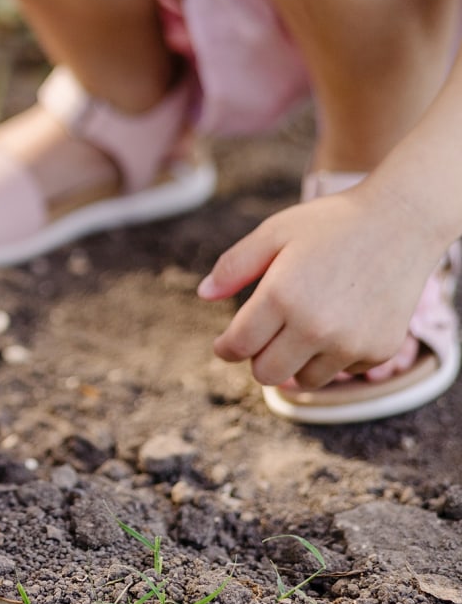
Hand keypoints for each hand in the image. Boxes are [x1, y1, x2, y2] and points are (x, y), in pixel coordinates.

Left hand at [197, 186, 439, 389]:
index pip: (238, 346)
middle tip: (260, 339)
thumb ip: (234, 266)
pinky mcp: (379, 351)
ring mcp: (350, 343)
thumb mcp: (274, 233)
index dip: (225, 348)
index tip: (225, 345)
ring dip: (294, 363)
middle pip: (266, 374)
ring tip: (298, 330)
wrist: (401, 222)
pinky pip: (342, 371)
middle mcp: (315, 327)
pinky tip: (337, 323)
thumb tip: (203, 294)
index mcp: (282, 297)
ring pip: (304, 380)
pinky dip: (332, 357)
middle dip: (256, 358)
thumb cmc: (331, 224)